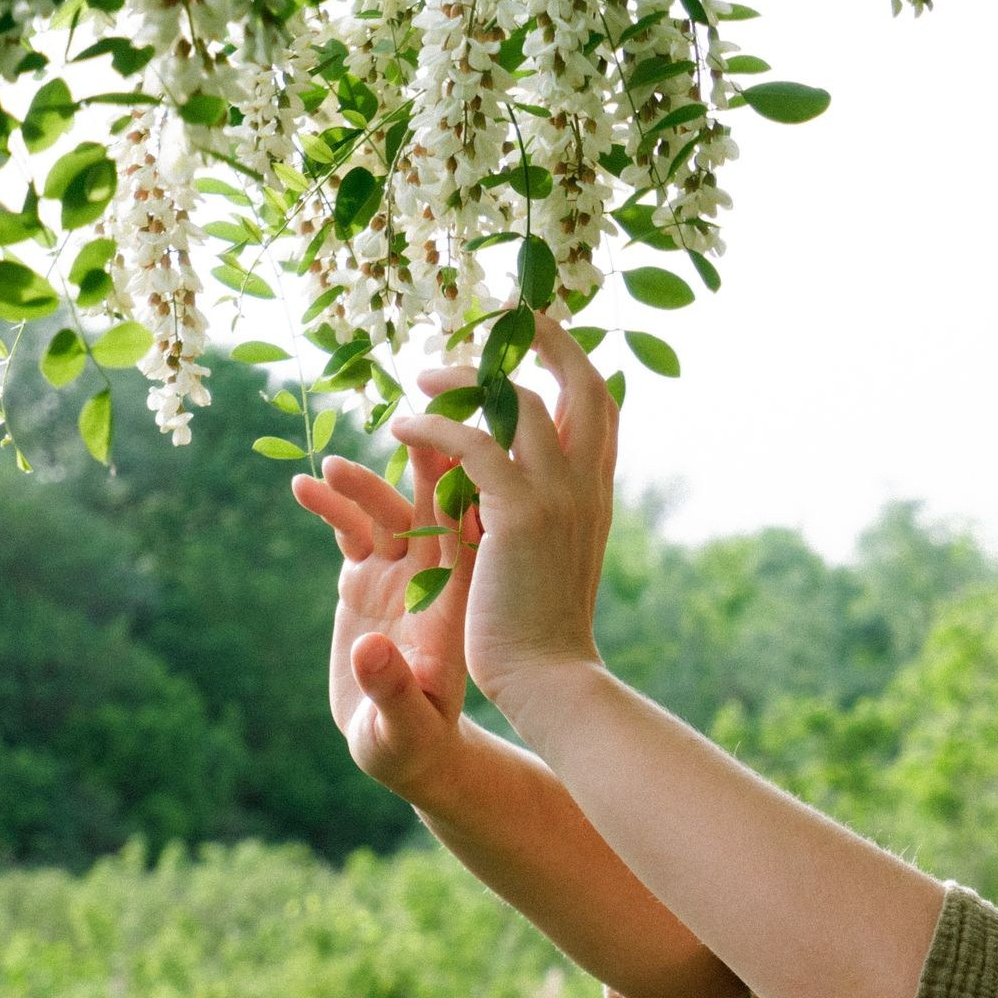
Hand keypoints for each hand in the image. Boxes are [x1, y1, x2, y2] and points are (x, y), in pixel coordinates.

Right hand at [289, 448, 482, 804]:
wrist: (401, 750)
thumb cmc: (412, 744)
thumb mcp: (402, 724)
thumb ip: (389, 688)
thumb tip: (369, 650)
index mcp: (453, 606)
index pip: (467, 539)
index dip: (462, 496)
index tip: (453, 457)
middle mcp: (431, 583)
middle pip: (435, 512)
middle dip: (424, 468)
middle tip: (408, 426)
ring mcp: (398, 578)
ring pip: (388, 515)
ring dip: (366, 487)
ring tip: (332, 468)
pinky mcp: (365, 583)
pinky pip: (350, 533)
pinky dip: (331, 509)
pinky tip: (302, 488)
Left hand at [389, 312, 619, 715]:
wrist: (547, 677)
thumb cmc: (539, 628)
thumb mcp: (551, 555)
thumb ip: (543, 509)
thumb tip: (521, 482)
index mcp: (595, 492)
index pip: (598, 405)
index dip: (568, 362)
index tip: (528, 339)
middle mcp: (585, 484)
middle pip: (580, 381)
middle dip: (541, 338)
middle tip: (495, 320)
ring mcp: (556, 496)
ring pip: (518, 400)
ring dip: (465, 380)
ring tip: (422, 381)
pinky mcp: (516, 514)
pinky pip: (471, 442)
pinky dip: (433, 426)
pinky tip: (399, 431)